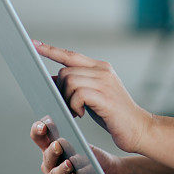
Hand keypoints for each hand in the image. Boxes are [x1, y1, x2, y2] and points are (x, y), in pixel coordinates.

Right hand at [31, 118, 123, 173]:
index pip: (41, 138)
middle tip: (58, 145)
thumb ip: (77, 144)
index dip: (38, 130)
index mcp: (54, 150)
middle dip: (51, 151)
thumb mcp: (88, 149)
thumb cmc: (94, 161)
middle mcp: (50, 165)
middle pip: (46, 157)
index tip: (43, 125)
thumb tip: (65, 142)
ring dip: (61, 169)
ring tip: (69, 164)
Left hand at [33, 40, 153, 153]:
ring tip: (77, 111)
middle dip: (61, 90)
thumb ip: (76, 85)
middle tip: (69, 106)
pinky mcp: (105, 97)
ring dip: (67, 100)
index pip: (71, 55)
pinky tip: (82, 114)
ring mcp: (105, 82)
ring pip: (70, 82)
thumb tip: (51, 80)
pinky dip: (74, 106)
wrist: (139, 128)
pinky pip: (78, 94)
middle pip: (66, 71)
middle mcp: (103, 71)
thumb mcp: (92, 96)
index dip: (51, 50)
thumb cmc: (113, 114)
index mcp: (101, 67)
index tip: (34, 45)